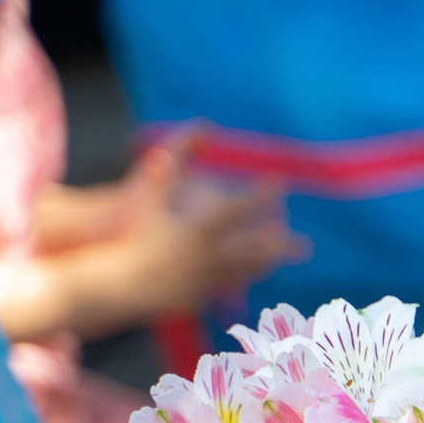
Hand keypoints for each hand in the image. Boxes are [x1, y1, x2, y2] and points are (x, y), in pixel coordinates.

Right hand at [63, 129, 305, 328]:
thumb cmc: (132, 233)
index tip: (280, 182)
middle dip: (281, 245)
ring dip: (268, 263)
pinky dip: (245, 278)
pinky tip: (255, 274)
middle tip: (304, 244)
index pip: (238, 208)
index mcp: (199, 229)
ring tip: (284, 260)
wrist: (119, 282)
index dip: (261, 194)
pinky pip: (229, 286)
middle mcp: (209, 256)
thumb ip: (171, 162)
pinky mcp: (200, 295)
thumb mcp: (149, 194)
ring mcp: (206, 279)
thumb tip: (197, 127)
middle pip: (254, 249)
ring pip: (246, 271)